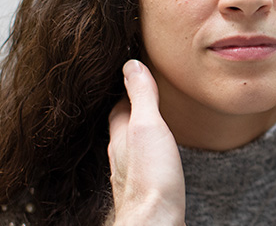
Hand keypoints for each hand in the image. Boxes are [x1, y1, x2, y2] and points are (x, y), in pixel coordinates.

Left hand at [107, 60, 185, 225]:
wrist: (154, 221)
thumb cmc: (150, 176)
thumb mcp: (147, 126)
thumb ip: (142, 96)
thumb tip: (131, 64)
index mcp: (119, 135)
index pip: (119, 105)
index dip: (126, 88)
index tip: (135, 74)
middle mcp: (120, 154)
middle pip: (122, 125)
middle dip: (132, 109)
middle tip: (143, 94)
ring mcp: (130, 173)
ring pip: (131, 145)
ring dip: (140, 131)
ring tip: (151, 121)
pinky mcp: (144, 188)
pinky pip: (143, 162)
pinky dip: (148, 152)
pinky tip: (157, 156)